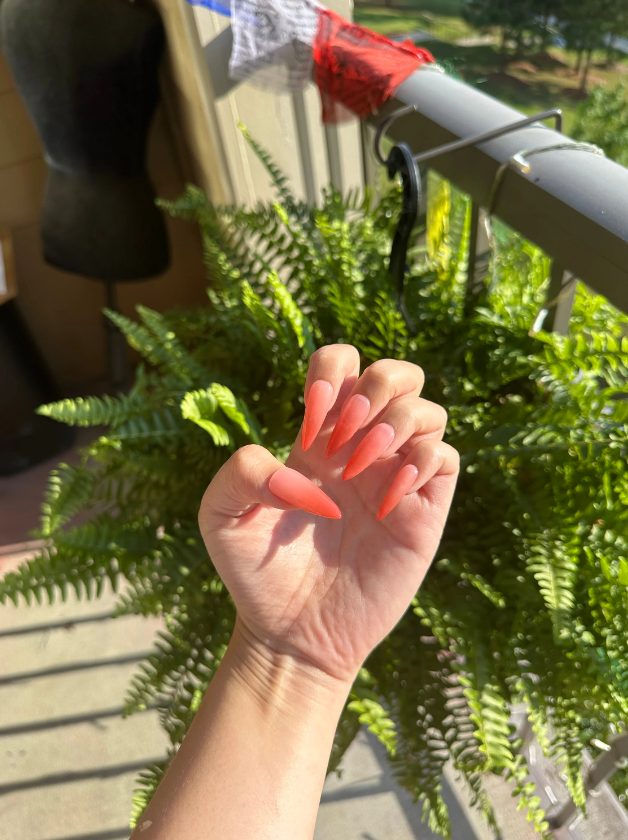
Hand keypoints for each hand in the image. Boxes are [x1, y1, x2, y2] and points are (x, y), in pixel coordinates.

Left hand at [199, 345, 458, 684]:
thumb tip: (301, 466)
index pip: (342, 363)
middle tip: (342, 435)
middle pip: (398, 374)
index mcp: (318, 437)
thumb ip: (241, 471)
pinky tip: (384, 502)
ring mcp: (396, 478)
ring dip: (395, 425)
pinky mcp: (423, 512)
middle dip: (377, 386)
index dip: (333, 369)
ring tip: (357, 470)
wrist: (292, 634)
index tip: (312, 415)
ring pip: (429, 411)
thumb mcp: (221, 516)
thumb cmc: (256, 573)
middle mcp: (361, 449)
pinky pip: (445, 460)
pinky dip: (420, 465)